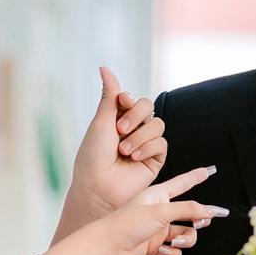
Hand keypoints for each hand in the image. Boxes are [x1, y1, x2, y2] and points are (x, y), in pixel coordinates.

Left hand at [67, 65, 170, 214]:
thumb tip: (104, 67)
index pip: (132, 98)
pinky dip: (148, 147)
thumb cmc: (93, 157)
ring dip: (140, 135)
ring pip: (157, 124)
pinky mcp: (155, 159)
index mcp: (117, 119)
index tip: (120, 103)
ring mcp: (145, 144)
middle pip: (148, 106)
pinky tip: (134, 157)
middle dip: (136, 115)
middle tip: (120, 130)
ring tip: (124, 150)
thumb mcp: (101, 122)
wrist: (98, 186)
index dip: (128, 99)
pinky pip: (162, 143)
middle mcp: (132, 130)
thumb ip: (109, 95)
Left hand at [81, 166, 226, 254]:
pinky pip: (174, 252)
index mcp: (158, 196)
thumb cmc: (127, 222)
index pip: (182, 184)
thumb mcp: (160, 211)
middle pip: (189, 214)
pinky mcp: (154, 249)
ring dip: (186, 239)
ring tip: (176, 240)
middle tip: (202, 221)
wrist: (107, 247)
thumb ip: (187, 209)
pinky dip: (171, 253)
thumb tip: (209, 211)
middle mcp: (159, 213)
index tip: (209, 170)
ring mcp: (157, 232)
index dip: (196, 177)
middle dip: (198, 218)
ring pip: (185, 235)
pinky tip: (161, 251)